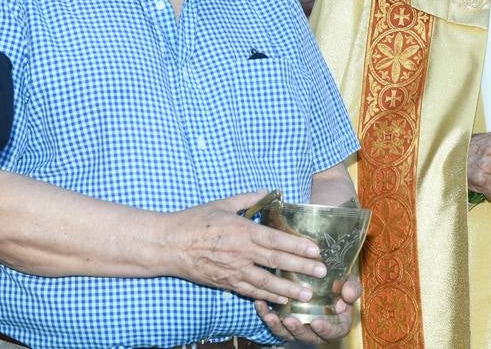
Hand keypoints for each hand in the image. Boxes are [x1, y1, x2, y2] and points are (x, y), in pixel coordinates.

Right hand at [163, 191, 325, 304]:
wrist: (168, 244)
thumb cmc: (195, 221)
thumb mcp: (223, 204)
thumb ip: (249, 198)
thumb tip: (270, 191)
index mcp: (242, 230)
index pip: (275, 239)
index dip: (298, 246)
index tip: (315, 250)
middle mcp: (240, 253)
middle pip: (276, 262)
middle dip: (301, 268)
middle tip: (322, 273)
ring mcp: (232, 270)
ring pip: (266, 283)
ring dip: (288, 289)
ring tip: (307, 294)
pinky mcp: (224, 282)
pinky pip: (249, 291)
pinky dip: (266, 297)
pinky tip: (281, 300)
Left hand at [255, 276, 361, 343]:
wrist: (327, 281)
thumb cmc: (341, 285)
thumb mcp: (350, 284)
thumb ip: (352, 289)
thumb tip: (348, 295)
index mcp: (336, 325)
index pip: (332, 332)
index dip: (325, 329)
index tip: (317, 322)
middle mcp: (317, 331)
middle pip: (307, 337)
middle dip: (297, 330)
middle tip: (289, 320)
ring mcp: (300, 328)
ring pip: (288, 334)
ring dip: (277, 327)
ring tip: (270, 316)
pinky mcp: (286, 323)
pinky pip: (274, 323)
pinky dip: (265, 314)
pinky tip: (259, 303)